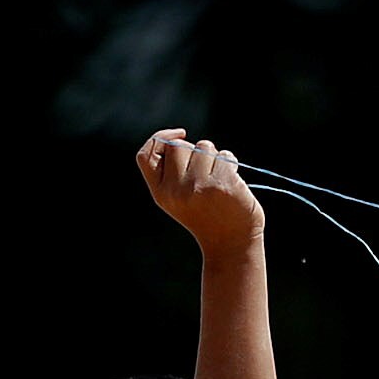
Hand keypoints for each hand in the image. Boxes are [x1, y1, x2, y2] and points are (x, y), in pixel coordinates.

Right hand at [135, 127, 263, 254]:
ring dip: (214, 157)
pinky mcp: (222, 184)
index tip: (179, 134)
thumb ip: (172, 172)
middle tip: (204, 169)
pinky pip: (225, 156)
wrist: (231, 244)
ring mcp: (199, 186)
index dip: (160, 137)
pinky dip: (230, 164)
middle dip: (193, 150)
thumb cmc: (207, 216)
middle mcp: (176, 190)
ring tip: (218, 180)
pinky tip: (232, 184)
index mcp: (161, 194)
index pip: (146, 155)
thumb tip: (178, 138)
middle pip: (177, 145)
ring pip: (204, 147)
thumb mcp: (179, 199)